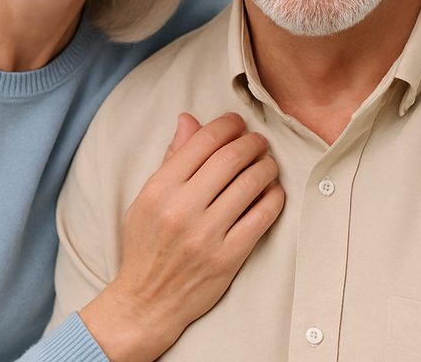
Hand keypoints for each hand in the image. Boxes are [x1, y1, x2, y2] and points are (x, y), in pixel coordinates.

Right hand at [79, 112, 284, 361]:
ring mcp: (206, 235)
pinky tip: (273, 191)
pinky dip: (274, 197)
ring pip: (251, 183)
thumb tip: (189, 120)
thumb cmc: (146, 246)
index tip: (237, 123)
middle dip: (252, 142)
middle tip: (258, 141)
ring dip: (267, 166)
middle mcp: (182, 209)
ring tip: (268, 163)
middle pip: (231, 158)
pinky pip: (262, 216)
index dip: (227, 125)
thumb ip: (171, 159)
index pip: (202, 142)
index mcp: (159, 190)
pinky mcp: (228, 257)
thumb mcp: (147, 199)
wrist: (147, 302)